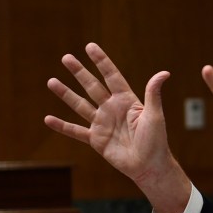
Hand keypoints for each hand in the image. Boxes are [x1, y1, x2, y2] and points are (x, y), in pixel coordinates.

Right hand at [44, 43, 190, 212]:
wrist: (148, 165)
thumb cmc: (156, 141)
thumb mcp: (154, 115)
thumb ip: (153, 94)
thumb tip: (164, 73)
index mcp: (127, 100)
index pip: (111, 76)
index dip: (101, 61)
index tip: (90, 46)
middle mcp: (112, 109)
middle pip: (92, 86)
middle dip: (79, 72)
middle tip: (66, 57)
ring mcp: (102, 123)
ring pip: (80, 105)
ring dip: (66, 94)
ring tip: (51, 81)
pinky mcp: (96, 140)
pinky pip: (76, 131)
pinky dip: (62, 126)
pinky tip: (48, 119)